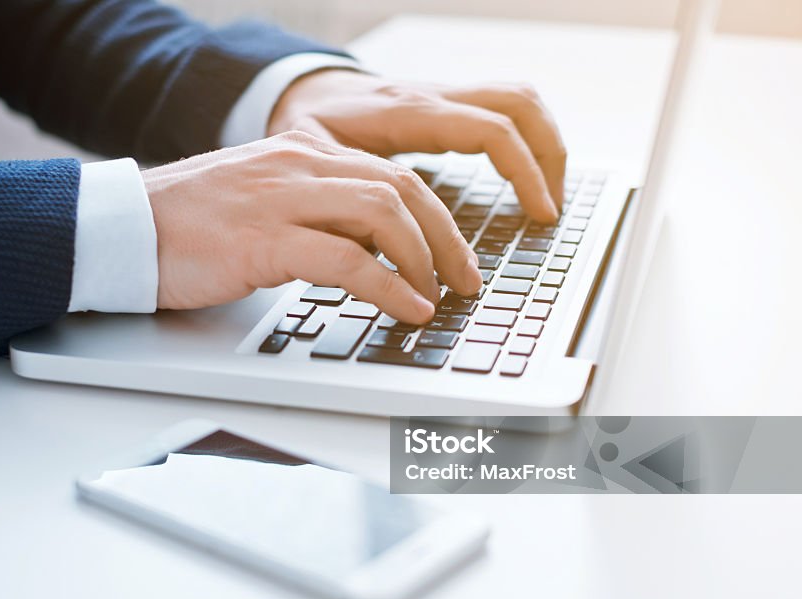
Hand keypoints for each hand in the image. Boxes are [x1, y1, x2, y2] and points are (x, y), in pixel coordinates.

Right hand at [143, 132, 483, 324]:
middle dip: (446, 237)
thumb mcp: (261, 205)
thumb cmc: (185, 227)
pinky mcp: (263, 239)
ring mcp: (281, 198)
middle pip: (402, 189)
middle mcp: (298, 165)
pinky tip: (407, 309)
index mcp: (300, 153)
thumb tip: (368, 255)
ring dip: (425, 259)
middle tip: (465, 279)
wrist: (120, 228)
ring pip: (384, 213)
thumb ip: (313, 216)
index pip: (391, 173)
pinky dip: (388, 287)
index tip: (455, 255)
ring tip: (438, 298)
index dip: (436, 217)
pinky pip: (346, 258)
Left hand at [268, 70, 565, 223]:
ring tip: (547, 197)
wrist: (299, 91)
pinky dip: (523, 140)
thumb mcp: (317, 165)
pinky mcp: (445, 107)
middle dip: (549, 156)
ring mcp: (442, 98)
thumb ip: (352, 200)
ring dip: (543, 144)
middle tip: (550, 211)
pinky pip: (501, 109)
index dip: (525, 172)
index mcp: (406, 112)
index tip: (540, 215)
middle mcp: (432, 97)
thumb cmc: (305, 127)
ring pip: (517, 99)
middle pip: (519, 104)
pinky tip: (522, 178)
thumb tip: (387, 254)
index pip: (490, 130)